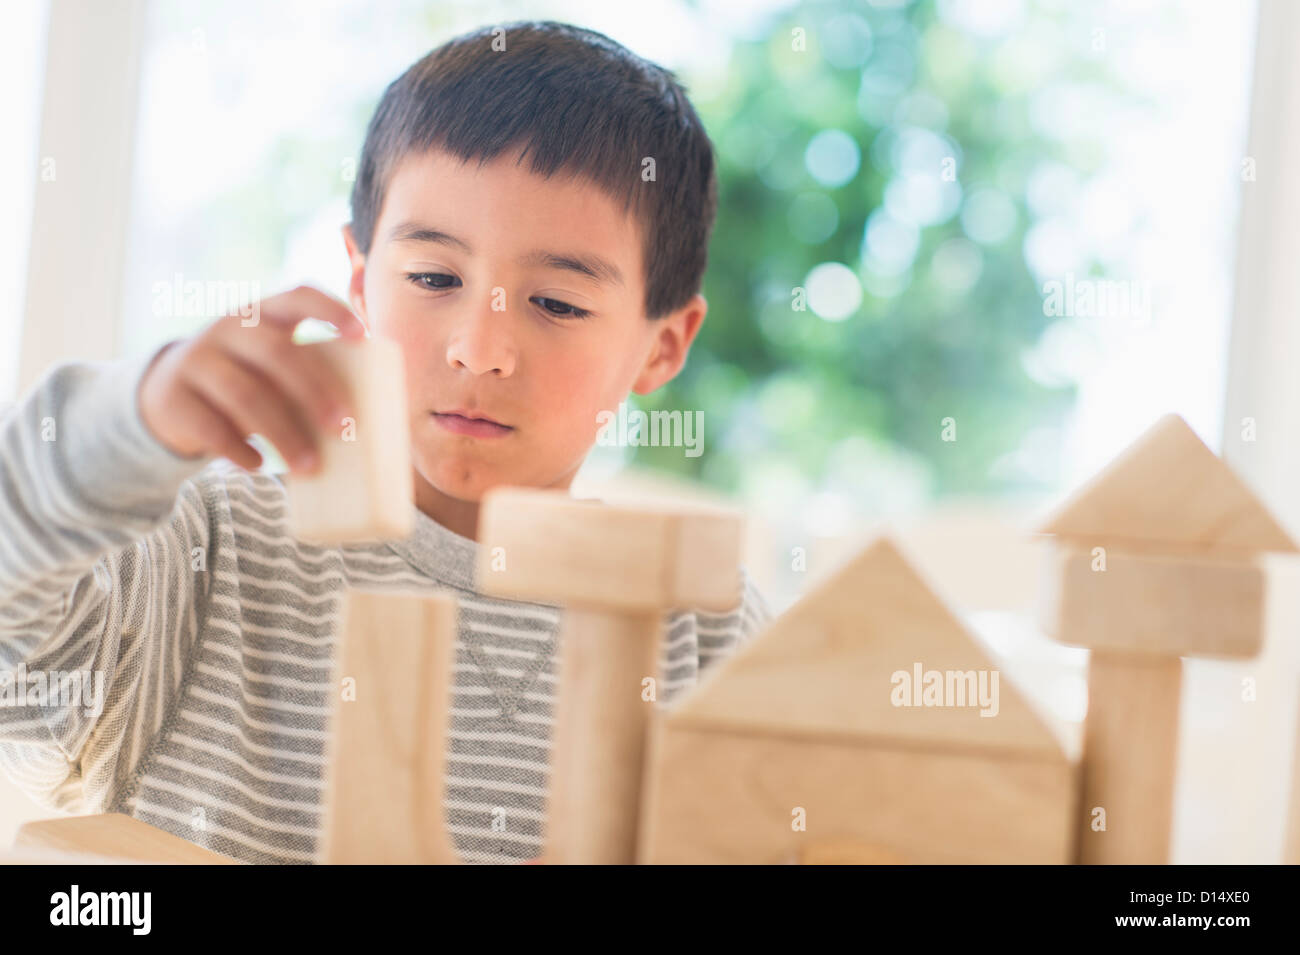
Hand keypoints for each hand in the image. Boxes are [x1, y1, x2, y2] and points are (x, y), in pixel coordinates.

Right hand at [137, 285, 367, 474]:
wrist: (168, 393)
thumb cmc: (245, 379)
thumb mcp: (268, 363)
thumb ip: (305, 372)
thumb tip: (354, 418)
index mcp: (262, 313)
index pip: (298, 296)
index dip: (330, 310)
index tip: (361, 336)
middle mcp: (228, 328)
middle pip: (276, 352)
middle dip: (314, 391)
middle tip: (343, 426)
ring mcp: (196, 359)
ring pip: (244, 395)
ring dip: (282, 433)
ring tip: (310, 466)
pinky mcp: (173, 397)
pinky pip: (211, 426)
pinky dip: (240, 449)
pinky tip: (260, 465)